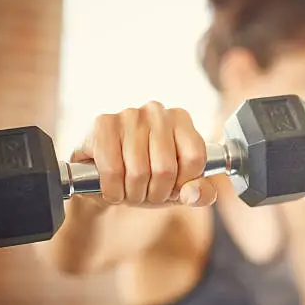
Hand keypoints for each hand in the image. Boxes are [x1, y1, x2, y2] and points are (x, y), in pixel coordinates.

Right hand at [70, 101, 216, 206]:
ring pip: (138, 172)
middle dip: (155, 193)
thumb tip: (193, 193)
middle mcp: (157, 111)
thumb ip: (201, 193)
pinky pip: (112, 170)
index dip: (183, 183)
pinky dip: (112, 190)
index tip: (173, 186)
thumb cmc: (148, 179)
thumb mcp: (180, 189)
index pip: (194, 158)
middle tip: (147, 192)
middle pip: (165, 168)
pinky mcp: (103, 123)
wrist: (104, 179)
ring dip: (133, 194)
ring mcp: (129, 114)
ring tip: (130, 190)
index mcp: (182, 120)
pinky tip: (112, 187)